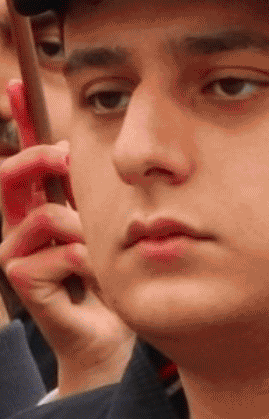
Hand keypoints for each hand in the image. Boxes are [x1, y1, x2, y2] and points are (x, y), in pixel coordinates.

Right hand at [0, 78, 130, 393]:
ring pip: (45, 216)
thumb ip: (97, 190)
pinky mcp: (24, 281)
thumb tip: (99, 147)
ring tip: (97, 249)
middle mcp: (17, 224)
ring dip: (82, 229)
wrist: (110, 333)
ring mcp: (15, 252)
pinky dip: (88, 262)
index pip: (24, 156)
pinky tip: (95, 277)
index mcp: (35, 204)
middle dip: (36, 160)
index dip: (21, 120)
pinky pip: (61, 254)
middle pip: (9, 174)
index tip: (20, 84)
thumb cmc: (110, 276)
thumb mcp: (106, 223)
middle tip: (65, 159)